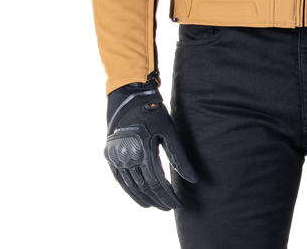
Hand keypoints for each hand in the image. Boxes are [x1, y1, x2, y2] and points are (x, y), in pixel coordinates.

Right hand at [102, 79, 197, 211]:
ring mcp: (117, 159)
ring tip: (156, 206)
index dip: (168, 197)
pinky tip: (139, 195)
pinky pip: (121, 180)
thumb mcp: (169, 132)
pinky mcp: (112, 156)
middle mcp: (128, 159)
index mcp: (144, 153)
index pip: (158, 185)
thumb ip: (180, 157)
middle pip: (145, 189)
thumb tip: (194, 179)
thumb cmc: (154, 113)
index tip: (178, 205)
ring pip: (131, 187)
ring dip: (144, 199)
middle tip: (170, 208)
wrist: (130, 98)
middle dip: (159, 201)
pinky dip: (131, 190)